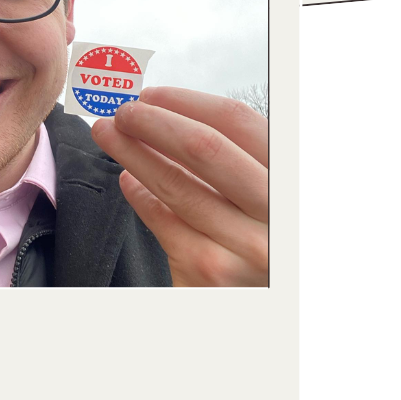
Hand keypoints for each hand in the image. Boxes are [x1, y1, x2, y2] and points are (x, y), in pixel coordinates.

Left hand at [90, 87, 267, 286]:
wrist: (279, 304)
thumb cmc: (271, 234)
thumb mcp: (272, 187)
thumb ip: (239, 155)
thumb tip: (173, 116)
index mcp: (289, 176)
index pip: (236, 122)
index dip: (187, 102)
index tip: (153, 96)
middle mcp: (272, 210)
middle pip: (202, 149)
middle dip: (153, 122)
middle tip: (123, 112)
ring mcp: (241, 246)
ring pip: (175, 185)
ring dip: (134, 153)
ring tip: (111, 137)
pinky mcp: (211, 276)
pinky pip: (164, 224)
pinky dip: (141, 197)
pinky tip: (130, 182)